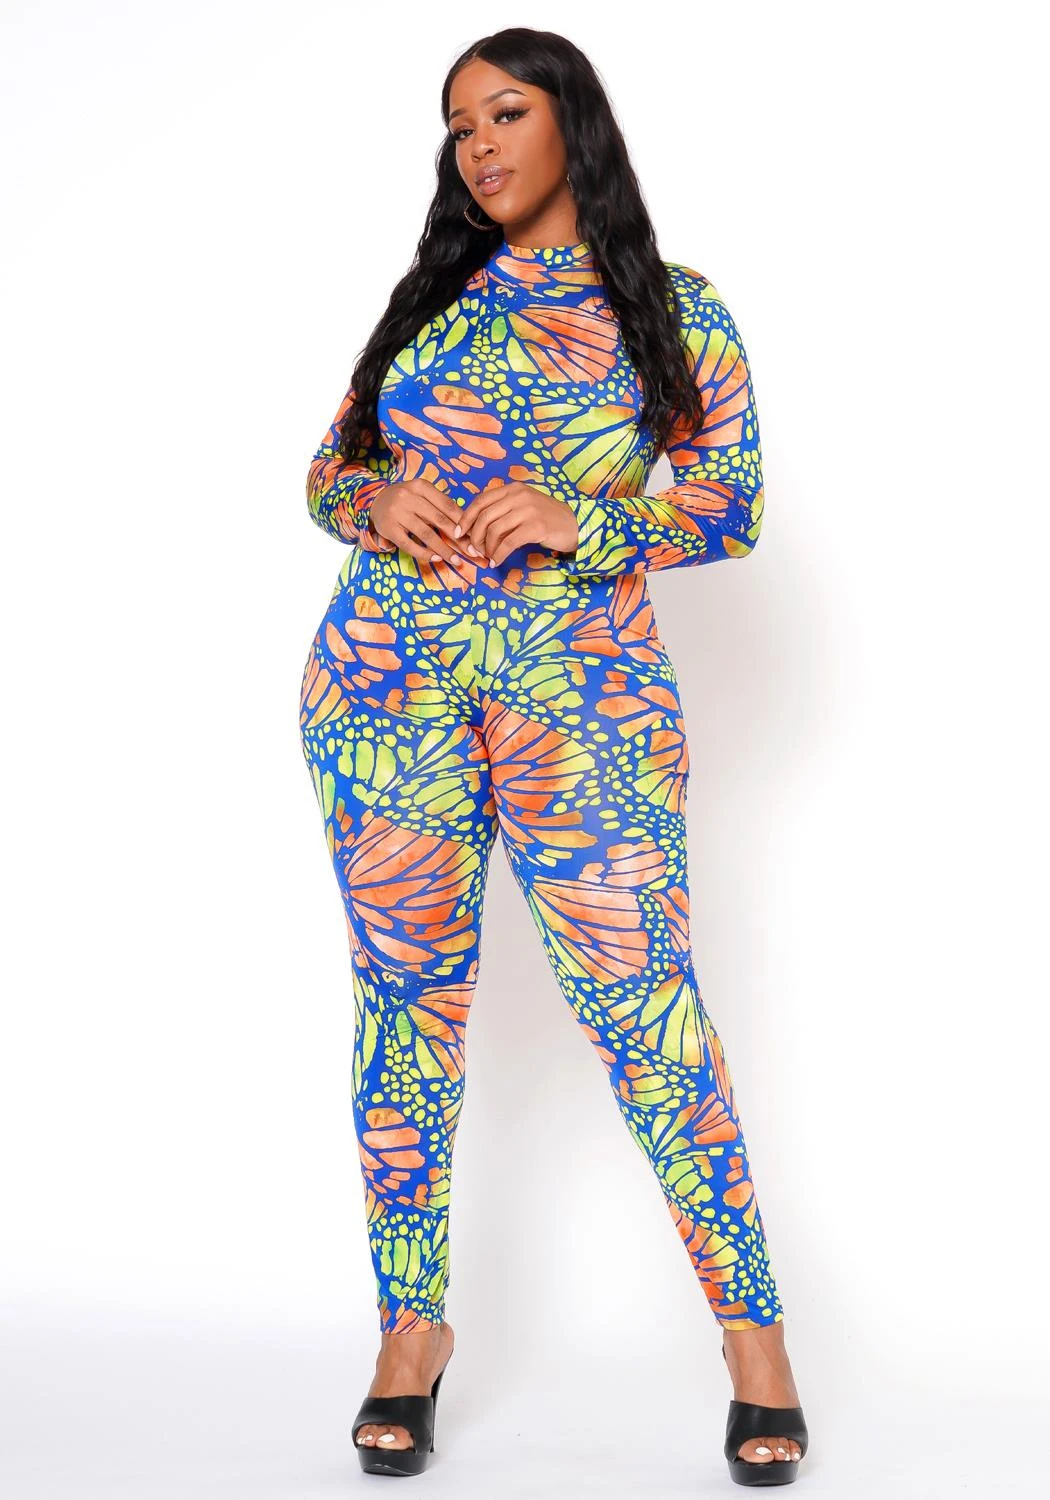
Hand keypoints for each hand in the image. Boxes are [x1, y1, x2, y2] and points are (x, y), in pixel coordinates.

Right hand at [370, 479, 482, 564]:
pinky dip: (424, 553)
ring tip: (456, 560)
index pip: (447, 505)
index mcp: (421, 486)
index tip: (475, 536)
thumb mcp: (421, 494)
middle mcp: (408, 497)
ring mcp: (397, 513)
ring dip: (444, 550)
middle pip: (439, 520)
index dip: (463, 522)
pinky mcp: (389, 528)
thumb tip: (466, 526)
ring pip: (426, 534)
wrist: (374, 500)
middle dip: (458, 538)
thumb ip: (440, 505)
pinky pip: (409, 544)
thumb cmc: (406, 499)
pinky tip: (436, 559)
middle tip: (472, 552)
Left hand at [460, 480, 578, 566]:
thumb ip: (503, 510)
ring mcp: (528, 510)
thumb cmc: (547, 519)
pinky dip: (498, 555)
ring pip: (494, 530)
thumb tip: (475, 526)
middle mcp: (519, 495)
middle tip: (474, 551)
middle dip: (475, 537)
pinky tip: (496, 561)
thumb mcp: (524, 507)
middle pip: (484, 517)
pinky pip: (508, 543)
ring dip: (487, 548)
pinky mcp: (536, 527)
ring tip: (488, 557)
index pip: (481, 501)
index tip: (460, 533)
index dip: (466, 518)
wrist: (576, 525)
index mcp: (513, 489)